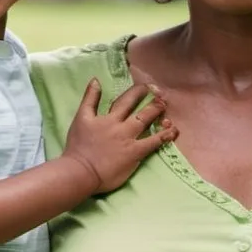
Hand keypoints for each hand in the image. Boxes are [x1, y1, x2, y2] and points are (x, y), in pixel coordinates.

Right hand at [63, 80, 177, 193]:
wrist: (80, 170)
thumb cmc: (78, 147)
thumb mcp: (80, 118)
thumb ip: (89, 99)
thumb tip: (96, 80)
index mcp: (107, 117)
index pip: (124, 100)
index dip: (137, 92)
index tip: (146, 87)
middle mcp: (120, 124)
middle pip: (137, 107)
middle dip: (150, 98)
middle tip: (160, 92)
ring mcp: (129, 138)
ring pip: (146, 120)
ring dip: (157, 111)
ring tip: (166, 106)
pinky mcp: (135, 152)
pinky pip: (153, 141)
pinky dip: (164, 135)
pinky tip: (173, 130)